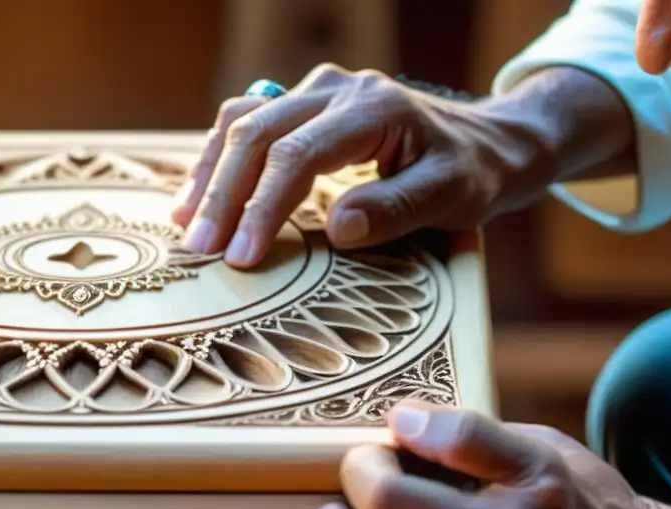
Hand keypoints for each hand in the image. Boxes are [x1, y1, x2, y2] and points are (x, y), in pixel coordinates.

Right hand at [171, 64, 555, 267]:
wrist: (483, 144)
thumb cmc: (469, 173)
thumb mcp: (450, 195)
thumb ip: (396, 208)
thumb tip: (337, 227)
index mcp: (372, 108)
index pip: (297, 155)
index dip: (263, 207)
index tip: (243, 256)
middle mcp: (336, 90)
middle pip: (257, 133)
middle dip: (224, 195)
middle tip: (200, 250)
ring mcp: (318, 92)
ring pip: (243, 121)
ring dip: (212, 173)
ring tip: (187, 226)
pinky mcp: (306, 104)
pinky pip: (250, 122)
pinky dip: (222, 158)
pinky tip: (203, 194)